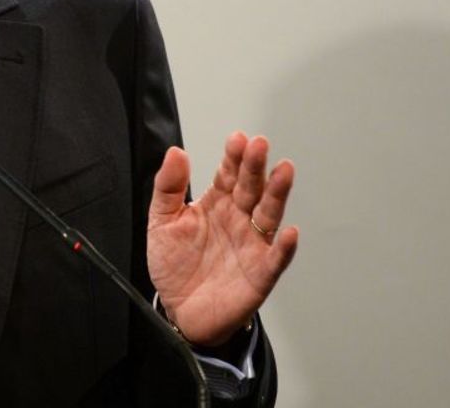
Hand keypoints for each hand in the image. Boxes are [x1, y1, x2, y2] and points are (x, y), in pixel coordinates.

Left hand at [146, 132, 298, 346]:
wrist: (179, 309)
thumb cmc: (174, 265)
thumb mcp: (161, 221)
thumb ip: (168, 187)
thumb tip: (175, 152)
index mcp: (217, 204)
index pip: (228, 175)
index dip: (233, 157)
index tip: (238, 139)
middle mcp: (238, 220)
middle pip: (251, 189)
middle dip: (255, 167)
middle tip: (259, 146)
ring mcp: (251, 245)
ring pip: (268, 215)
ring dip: (277, 194)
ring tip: (283, 171)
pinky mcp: (259, 274)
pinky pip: (275, 259)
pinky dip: (284, 247)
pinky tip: (289, 232)